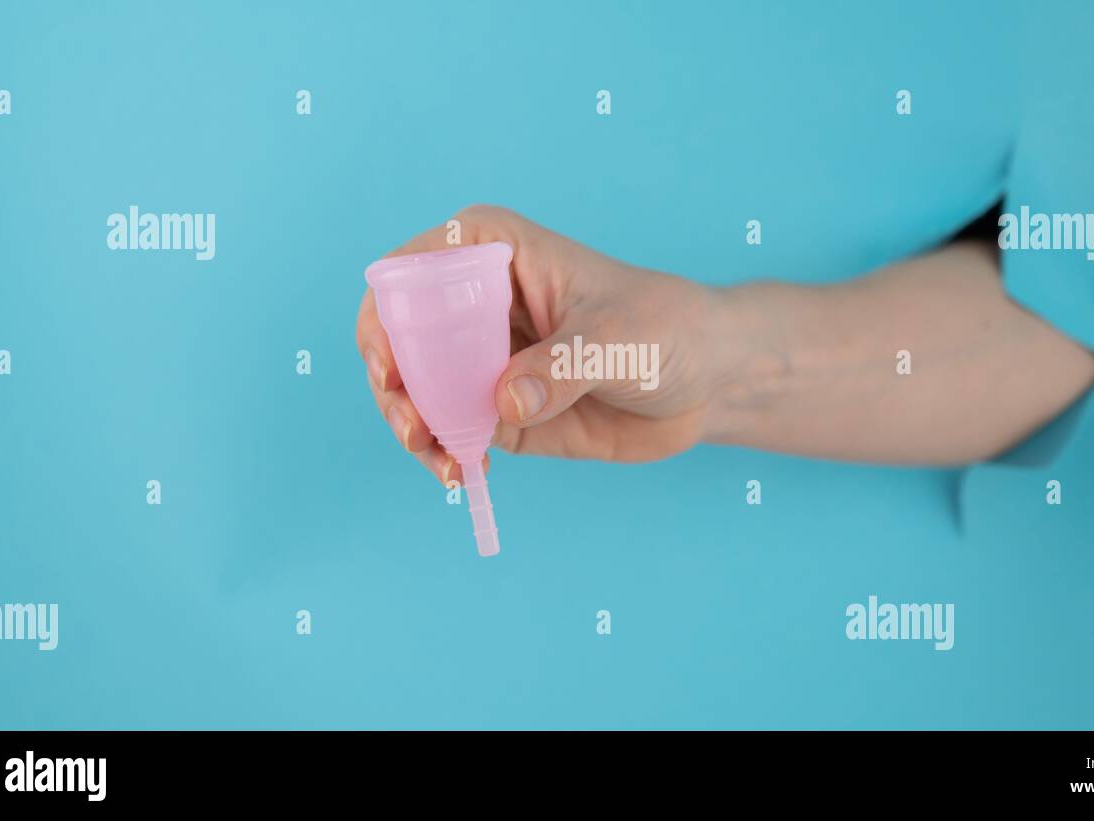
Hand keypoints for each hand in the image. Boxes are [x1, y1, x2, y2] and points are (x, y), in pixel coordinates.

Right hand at [356, 205, 719, 484]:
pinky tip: (461, 473)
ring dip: (412, 425)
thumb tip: (503, 403)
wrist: (706, 380)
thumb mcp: (619, 340)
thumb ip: (562, 368)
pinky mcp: (496, 408)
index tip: (391, 366)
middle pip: (399, 335)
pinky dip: (443, 453)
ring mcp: (482, 358)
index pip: (413, 267)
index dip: (386, 313)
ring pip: (416, 388)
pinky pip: (450, 429)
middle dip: (392, 384)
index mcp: (495, 252)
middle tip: (414, 428)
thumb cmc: (668, 329)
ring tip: (439, 459)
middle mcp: (476, 302)